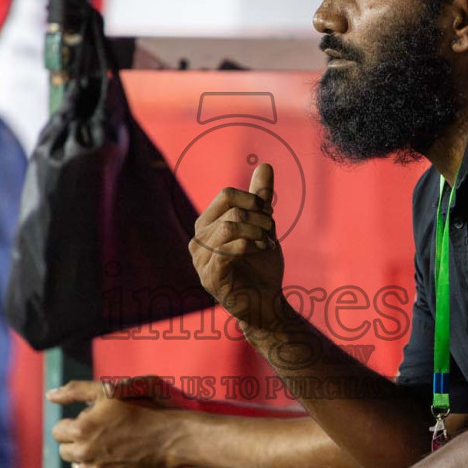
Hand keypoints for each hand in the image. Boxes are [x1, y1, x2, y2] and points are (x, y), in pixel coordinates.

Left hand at [47, 380, 185, 467]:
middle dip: (78, 442)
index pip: (58, 431)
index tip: (90, 422)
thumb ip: (75, 391)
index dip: (73, 424)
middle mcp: (84, 454)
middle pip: (65, 451)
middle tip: (100, 433)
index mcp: (80, 430)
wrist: (168, 439)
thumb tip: (50, 396)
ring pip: (78, 467)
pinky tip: (116, 459)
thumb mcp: (107, 392)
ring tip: (109, 446)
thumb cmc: (139, 410)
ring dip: (87, 458)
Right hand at [189, 163, 283, 329]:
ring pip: (230, 227)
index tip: (268, 215)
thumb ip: (260, 198)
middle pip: (231, 210)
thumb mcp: (263, 226)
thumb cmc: (260, 265)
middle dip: (259, 218)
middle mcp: (197, 240)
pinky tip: (260, 251)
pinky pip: (229, 250)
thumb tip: (266, 165)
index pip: (226, 194)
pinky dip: (250, 246)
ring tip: (267, 243)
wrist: (265, 302)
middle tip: (270, 233)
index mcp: (206, 224)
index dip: (252, 200)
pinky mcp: (210, 278)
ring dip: (257, 232)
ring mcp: (200, 260)